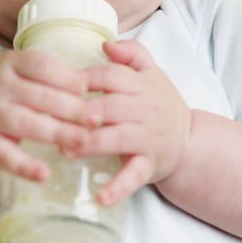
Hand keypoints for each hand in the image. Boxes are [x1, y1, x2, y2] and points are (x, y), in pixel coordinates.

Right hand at [0, 50, 92, 181]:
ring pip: (27, 124)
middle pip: (40, 97)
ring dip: (58, 133)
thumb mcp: (24, 73)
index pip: (43, 67)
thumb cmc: (9, 90)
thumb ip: (52, 76)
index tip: (88, 90)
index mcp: (10, 63)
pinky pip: (6, 156)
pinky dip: (25, 167)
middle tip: (97, 120)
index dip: (68, 79)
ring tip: (83, 141)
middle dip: (72, 109)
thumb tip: (86, 86)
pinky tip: (45, 174)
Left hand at [67, 40, 191, 205]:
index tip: (57, 84)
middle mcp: (144, 110)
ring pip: (116, 138)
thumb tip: (106, 44)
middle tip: (51, 118)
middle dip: (80, 112)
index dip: (83, 79)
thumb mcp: (152, 72)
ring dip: (90, 144)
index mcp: (141, 85)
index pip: (109, 75)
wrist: (189, 140)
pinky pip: (133, 176)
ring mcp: (147, 138)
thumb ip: (132, 53)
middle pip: (109, 106)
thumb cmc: (161, 103)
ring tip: (64, 149)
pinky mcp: (148, 165)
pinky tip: (99, 198)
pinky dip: (118, 188)